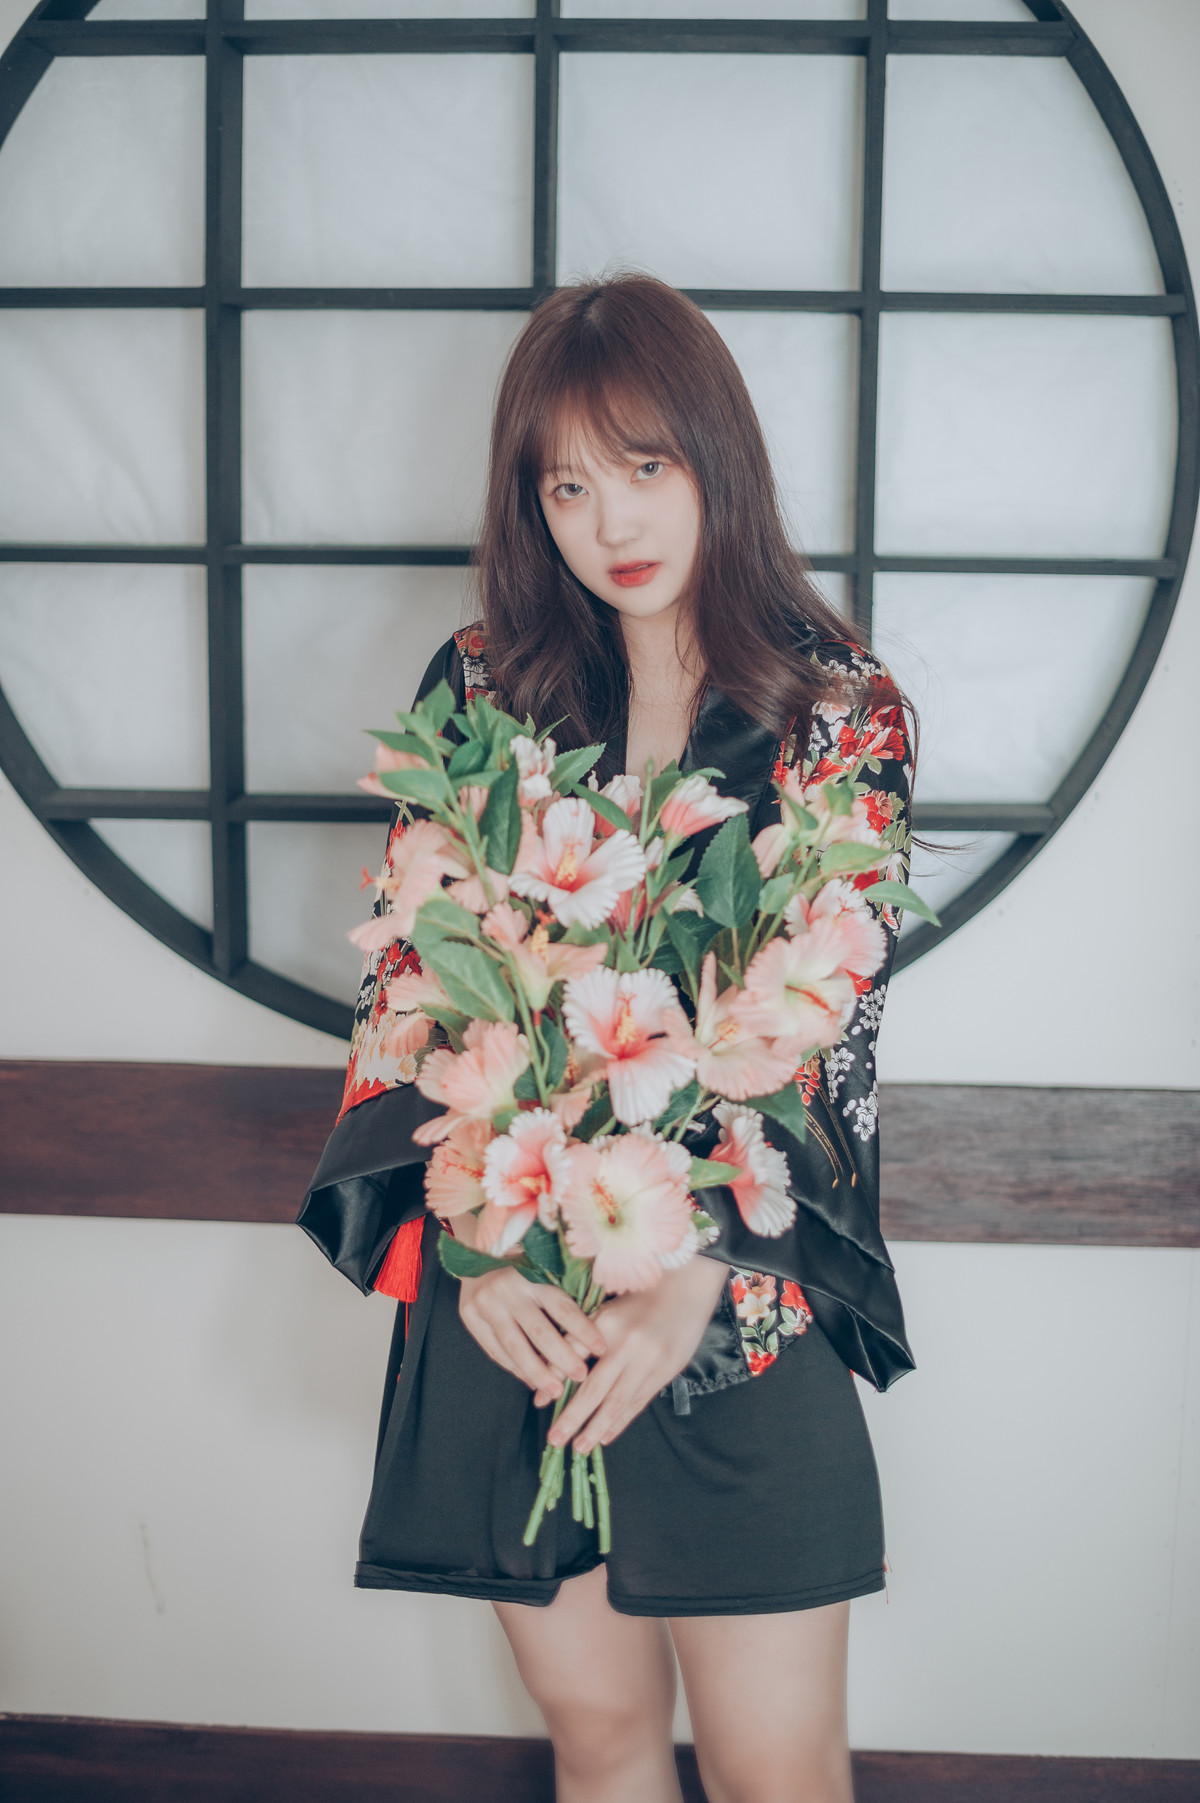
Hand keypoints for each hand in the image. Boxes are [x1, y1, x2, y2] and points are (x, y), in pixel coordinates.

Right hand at [457, 1264, 607, 1403]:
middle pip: (539, 1332)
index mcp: (531, 1272)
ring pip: (514, 1347)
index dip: (583, 1329)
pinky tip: (531, 1380)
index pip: (562, 1306)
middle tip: (581, 1377)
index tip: (600, 1349)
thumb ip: (565, 1284)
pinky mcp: (469, 1316)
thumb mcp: (542, 1262)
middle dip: (562, 1358)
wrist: (473, 1247)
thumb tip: (600, 1314)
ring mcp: (485, 1303)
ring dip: (537, 1373)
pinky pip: (495, 1350)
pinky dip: (514, 1368)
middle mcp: (507, 1288)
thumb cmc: (520, 1257)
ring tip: (556, 1391)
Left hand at [545, 1255, 731, 1456]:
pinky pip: (638, 1403)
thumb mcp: (605, 1311)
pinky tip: (606, 1436)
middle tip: (555, 1439)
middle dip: (573, 1418)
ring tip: (580, 1447)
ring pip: (617, 1402)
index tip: (538, 1404)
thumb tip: (550, 1371)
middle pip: (595, 1389)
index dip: (555, 1381)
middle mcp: (627, 1345)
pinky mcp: (665, 1372)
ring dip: (596, 1428)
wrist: (684, 1292)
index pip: (574, 1357)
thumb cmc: (637, 1300)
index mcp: (606, 1324)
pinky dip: (620, 1421)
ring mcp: (649, 1362)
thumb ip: (579, 1338)